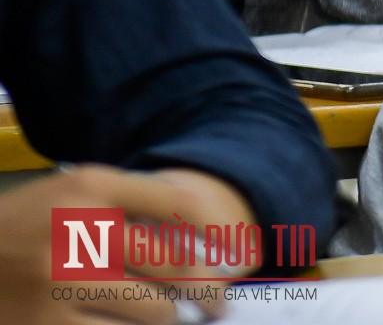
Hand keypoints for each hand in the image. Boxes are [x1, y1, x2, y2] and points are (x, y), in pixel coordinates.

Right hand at [0, 165, 254, 323]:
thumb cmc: (27, 227)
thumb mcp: (74, 194)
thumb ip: (136, 206)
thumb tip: (206, 249)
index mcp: (91, 189)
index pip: (180, 205)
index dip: (218, 233)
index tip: (236, 256)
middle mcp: (81, 232)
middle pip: (177, 265)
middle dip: (208, 289)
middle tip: (218, 303)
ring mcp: (62, 283)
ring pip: (155, 311)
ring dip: (171, 318)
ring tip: (174, 317)